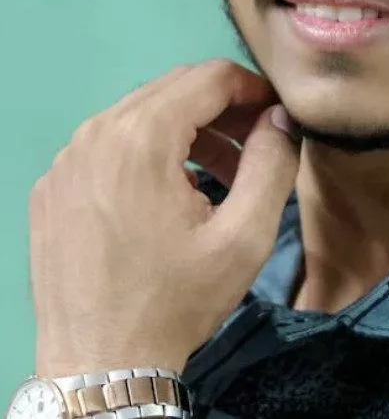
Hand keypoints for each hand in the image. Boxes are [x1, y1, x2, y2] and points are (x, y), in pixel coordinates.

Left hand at [29, 59, 299, 377]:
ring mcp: (66, 159)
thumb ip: (272, 163)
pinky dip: (147, 150)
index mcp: (141, 137)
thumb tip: (281, 117)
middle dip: (222, 106)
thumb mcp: (244, 237)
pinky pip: (109, 142)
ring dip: (187, 128)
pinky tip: (167, 194)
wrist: (99, 366)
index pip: (209, 76)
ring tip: (218, 173)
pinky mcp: (52, 185)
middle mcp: (95, 133)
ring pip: (140, 112)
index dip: (252, 88)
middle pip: (173, 87)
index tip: (276, 117)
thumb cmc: (176, 300)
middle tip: (255, 143)